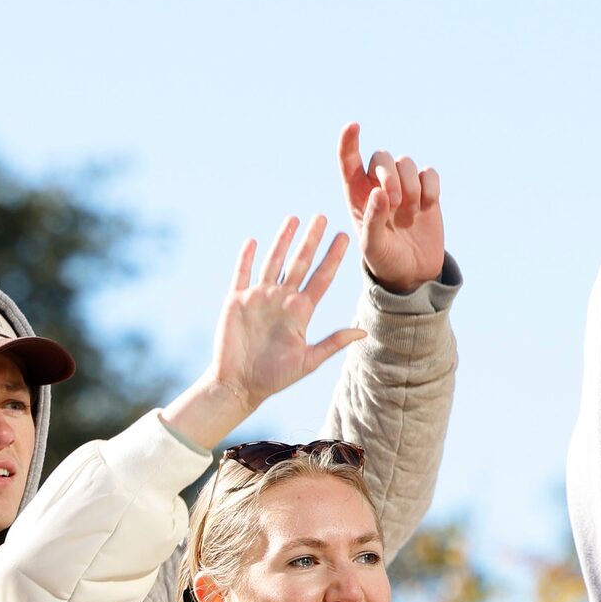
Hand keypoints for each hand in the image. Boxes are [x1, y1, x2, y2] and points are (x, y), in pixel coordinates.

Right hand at [160, 217, 365, 450]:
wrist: (239, 385)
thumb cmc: (275, 377)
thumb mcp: (308, 361)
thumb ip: (333, 343)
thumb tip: (363, 333)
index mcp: (300, 312)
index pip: (321, 278)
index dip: (332, 258)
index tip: (344, 237)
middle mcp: (282, 300)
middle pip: (299, 263)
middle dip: (310, 240)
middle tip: (321, 216)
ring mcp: (259, 297)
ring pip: (273, 262)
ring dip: (283, 240)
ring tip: (293, 219)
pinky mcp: (236, 301)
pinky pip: (242, 273)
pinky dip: (247, 257)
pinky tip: (254, 241)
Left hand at [340, 124, 444, 295]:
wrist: (413, 273)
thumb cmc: (385, 260)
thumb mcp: (373, 247)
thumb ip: (373, 220)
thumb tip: (379, 192)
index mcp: (357, 194)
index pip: (348, 160)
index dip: (349, 141)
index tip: (353, 126)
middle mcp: (378, 184)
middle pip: (381, 156)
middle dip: (389, 175)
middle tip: (394, 202)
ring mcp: (404, 185)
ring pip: (406, 162)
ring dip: (409, 185)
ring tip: (411, 211)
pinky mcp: (426, 191)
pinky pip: (429, 173)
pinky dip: (430, 187)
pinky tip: (427, 206)